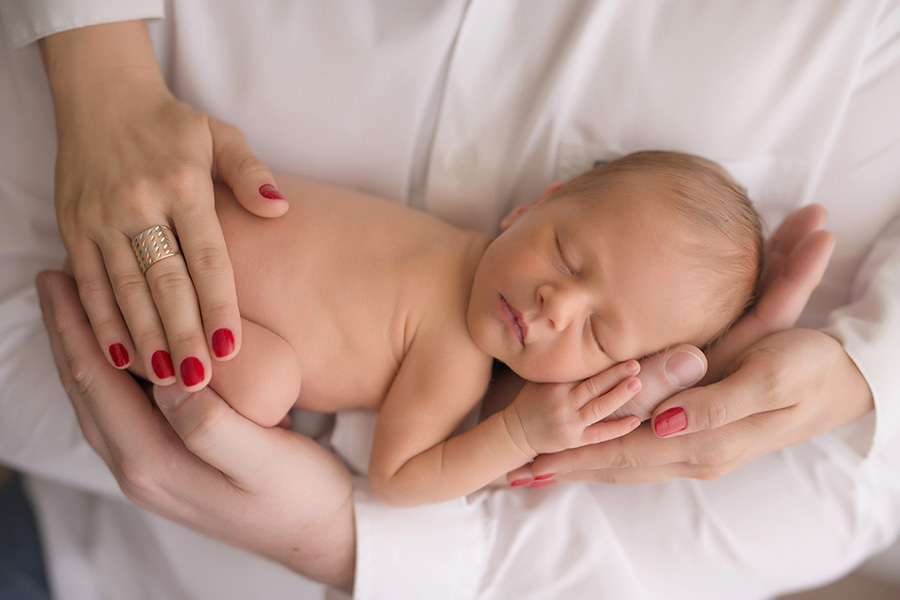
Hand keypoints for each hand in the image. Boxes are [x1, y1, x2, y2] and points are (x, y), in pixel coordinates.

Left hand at [36, 271, 352, 590]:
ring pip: (98, 403)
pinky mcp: (168, 468)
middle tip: (55, 277)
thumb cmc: (300, 496)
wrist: (319, 536)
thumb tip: (168, 380)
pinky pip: (120, 413)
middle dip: (67, 332)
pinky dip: (107, 374)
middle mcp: (139, 471)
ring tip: (73, 306)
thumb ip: (211, 427)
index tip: (60, 276)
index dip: (75, 327)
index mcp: (155, 463)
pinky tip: (118, 353)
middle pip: (86, 391)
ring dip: (81, 352)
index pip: (97, 383)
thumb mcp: (264, 461)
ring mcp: (151, 473)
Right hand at [41, 21, 287, 390]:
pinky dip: (100, 319)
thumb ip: (251, 172)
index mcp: (183, 184)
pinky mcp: (73, 225)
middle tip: (200, 383)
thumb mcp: (221, 134)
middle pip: (165, 282)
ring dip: (144, 338)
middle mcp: (140, 204)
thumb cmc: (173, 123)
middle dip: (182, 335)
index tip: (231, 348)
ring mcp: (101, 217)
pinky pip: (87, 280)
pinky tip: (117, 355)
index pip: (207, 257)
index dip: (219, 305)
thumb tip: (279, 207)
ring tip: (166, 379)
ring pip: (124, 289)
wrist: (102, 94)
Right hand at [502, 361, 642, 457]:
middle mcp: (563, 403)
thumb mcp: (540, 381)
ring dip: (620, 395)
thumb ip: (562, 370)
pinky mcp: (574, 440)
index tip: (621, 352)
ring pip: (600, 408)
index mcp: (556, 385)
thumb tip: (585, 350)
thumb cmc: (530, 402)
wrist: (515, 432)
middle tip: (635, 364)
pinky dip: (618, 427)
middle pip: (594, 387)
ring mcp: (569, 423)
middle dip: (616, 375)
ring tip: (637, 384)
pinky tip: (634, 420)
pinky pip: (600, 434)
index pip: (584, 372)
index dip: (603, 363)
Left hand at [528, 205, 864, 483]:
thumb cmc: (805, 370)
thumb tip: (663, 423)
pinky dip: (607, 456)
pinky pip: (643, 453)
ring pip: (625, 463)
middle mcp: (695, 452)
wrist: (844, 381)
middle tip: (515, 473)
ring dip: (580, 465)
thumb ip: (715, 405)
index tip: (528, 462)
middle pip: (614, 464)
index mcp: (704, 440)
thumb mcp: (768, 379)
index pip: (621, 453)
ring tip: (539, 469)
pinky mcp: (703, 436)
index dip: (573, 457)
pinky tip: (590, 454)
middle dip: (564, 468)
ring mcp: (698, 448)